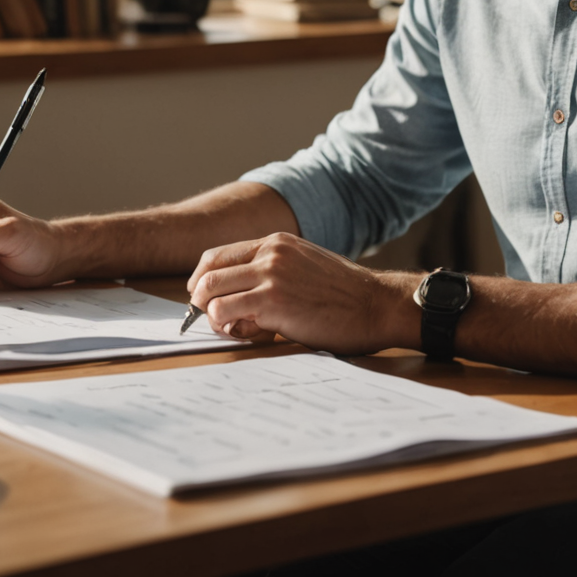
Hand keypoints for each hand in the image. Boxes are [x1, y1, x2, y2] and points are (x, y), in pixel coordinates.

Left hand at [186, 232, 419, 353]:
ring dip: (213, 316)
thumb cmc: (347, 296)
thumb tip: (239, 298)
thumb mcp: (305, 268)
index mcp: (276, 242)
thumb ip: (273, 274)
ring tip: (237, 330)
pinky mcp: (272, 301)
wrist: (377, 304)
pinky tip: (250, 334)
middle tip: (211, 320)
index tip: (202, 300)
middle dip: (200, 301)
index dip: (202, 281)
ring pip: (210, 292)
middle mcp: (269, 253)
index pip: (218, 256)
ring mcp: (270, 275)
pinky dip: (226, 327)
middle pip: (207, 273)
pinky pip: (225, 312)